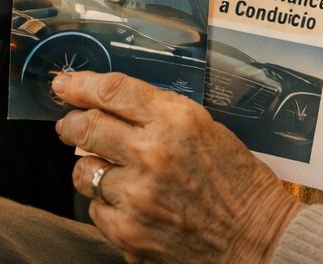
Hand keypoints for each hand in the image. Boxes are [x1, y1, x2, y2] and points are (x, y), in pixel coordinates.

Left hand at [53, 71, 302, 263]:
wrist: (257, 238)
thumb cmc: (237, 183)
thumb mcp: (205, 129)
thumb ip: (158, 114)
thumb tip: (108, 104)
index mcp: (177, 120)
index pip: (113, 91)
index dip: (80, 84)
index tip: (64, 84)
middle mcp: (153, 154)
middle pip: (86, 126)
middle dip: (71, 124)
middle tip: (69, 125)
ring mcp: (138, 195)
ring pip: (85, 171)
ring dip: (93, 168)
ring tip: (116, 173)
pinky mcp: (129, 231)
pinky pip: (96, 210)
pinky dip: (107, 205)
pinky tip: (132, 204)